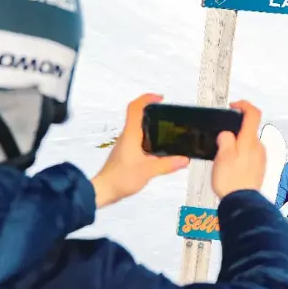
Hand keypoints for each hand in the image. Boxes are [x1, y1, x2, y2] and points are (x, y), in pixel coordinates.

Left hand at [91, 93, 188, 208]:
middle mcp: (127, 137)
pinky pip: (139, 141)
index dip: (147, 99)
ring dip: (152, 126)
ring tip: (168, 132)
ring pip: (139, 129)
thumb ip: (168, 164)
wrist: (104, 190)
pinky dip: (150, 140)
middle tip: (168, 114)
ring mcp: (126, 145)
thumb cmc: (120, 178)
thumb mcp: (149, 170)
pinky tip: (160, 150)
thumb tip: (183, 159)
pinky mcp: (126, 154)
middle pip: (138, 116)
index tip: (160, 98)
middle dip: (153, 111)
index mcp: (131, 135)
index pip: (135, 108)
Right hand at [211, 99, 265, 198]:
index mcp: (249, 141)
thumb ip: (225, 139)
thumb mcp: (222, 156)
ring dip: (237, 145)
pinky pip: (249, 155)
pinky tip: (231, 167)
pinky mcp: (259, 167)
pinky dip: (240, 155)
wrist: (242, 202)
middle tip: (221, 141)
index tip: (234, 106)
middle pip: (249, 130)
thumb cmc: (231, 181)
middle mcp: (258, 147)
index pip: (253, 114)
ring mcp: (260, 157)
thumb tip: (227, 134)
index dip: (244, 105)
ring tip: (223, 158)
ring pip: (248, 143)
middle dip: (234, 131)